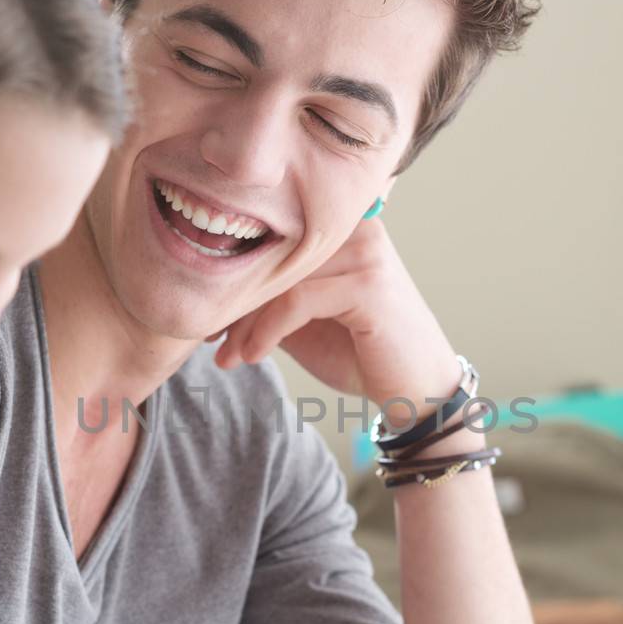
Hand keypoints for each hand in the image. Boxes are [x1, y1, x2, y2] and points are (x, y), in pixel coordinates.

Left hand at [213, 214, 458, 417]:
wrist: (415, 394)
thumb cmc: (360, 356)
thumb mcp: (303, 321)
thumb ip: (271, 298)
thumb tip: (215, 293)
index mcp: (342, 229)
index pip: (275, 241)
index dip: (236, 277)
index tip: (209, 315)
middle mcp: (357, 230)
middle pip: (274, 256)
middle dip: (235, 301)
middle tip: (208, 337)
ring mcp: (366, 253)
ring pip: (281, 279)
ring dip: (245, 322)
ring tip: (228, 355)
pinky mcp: (369, 284)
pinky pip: (298, 300)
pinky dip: (266, 331)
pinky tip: (252, 355)